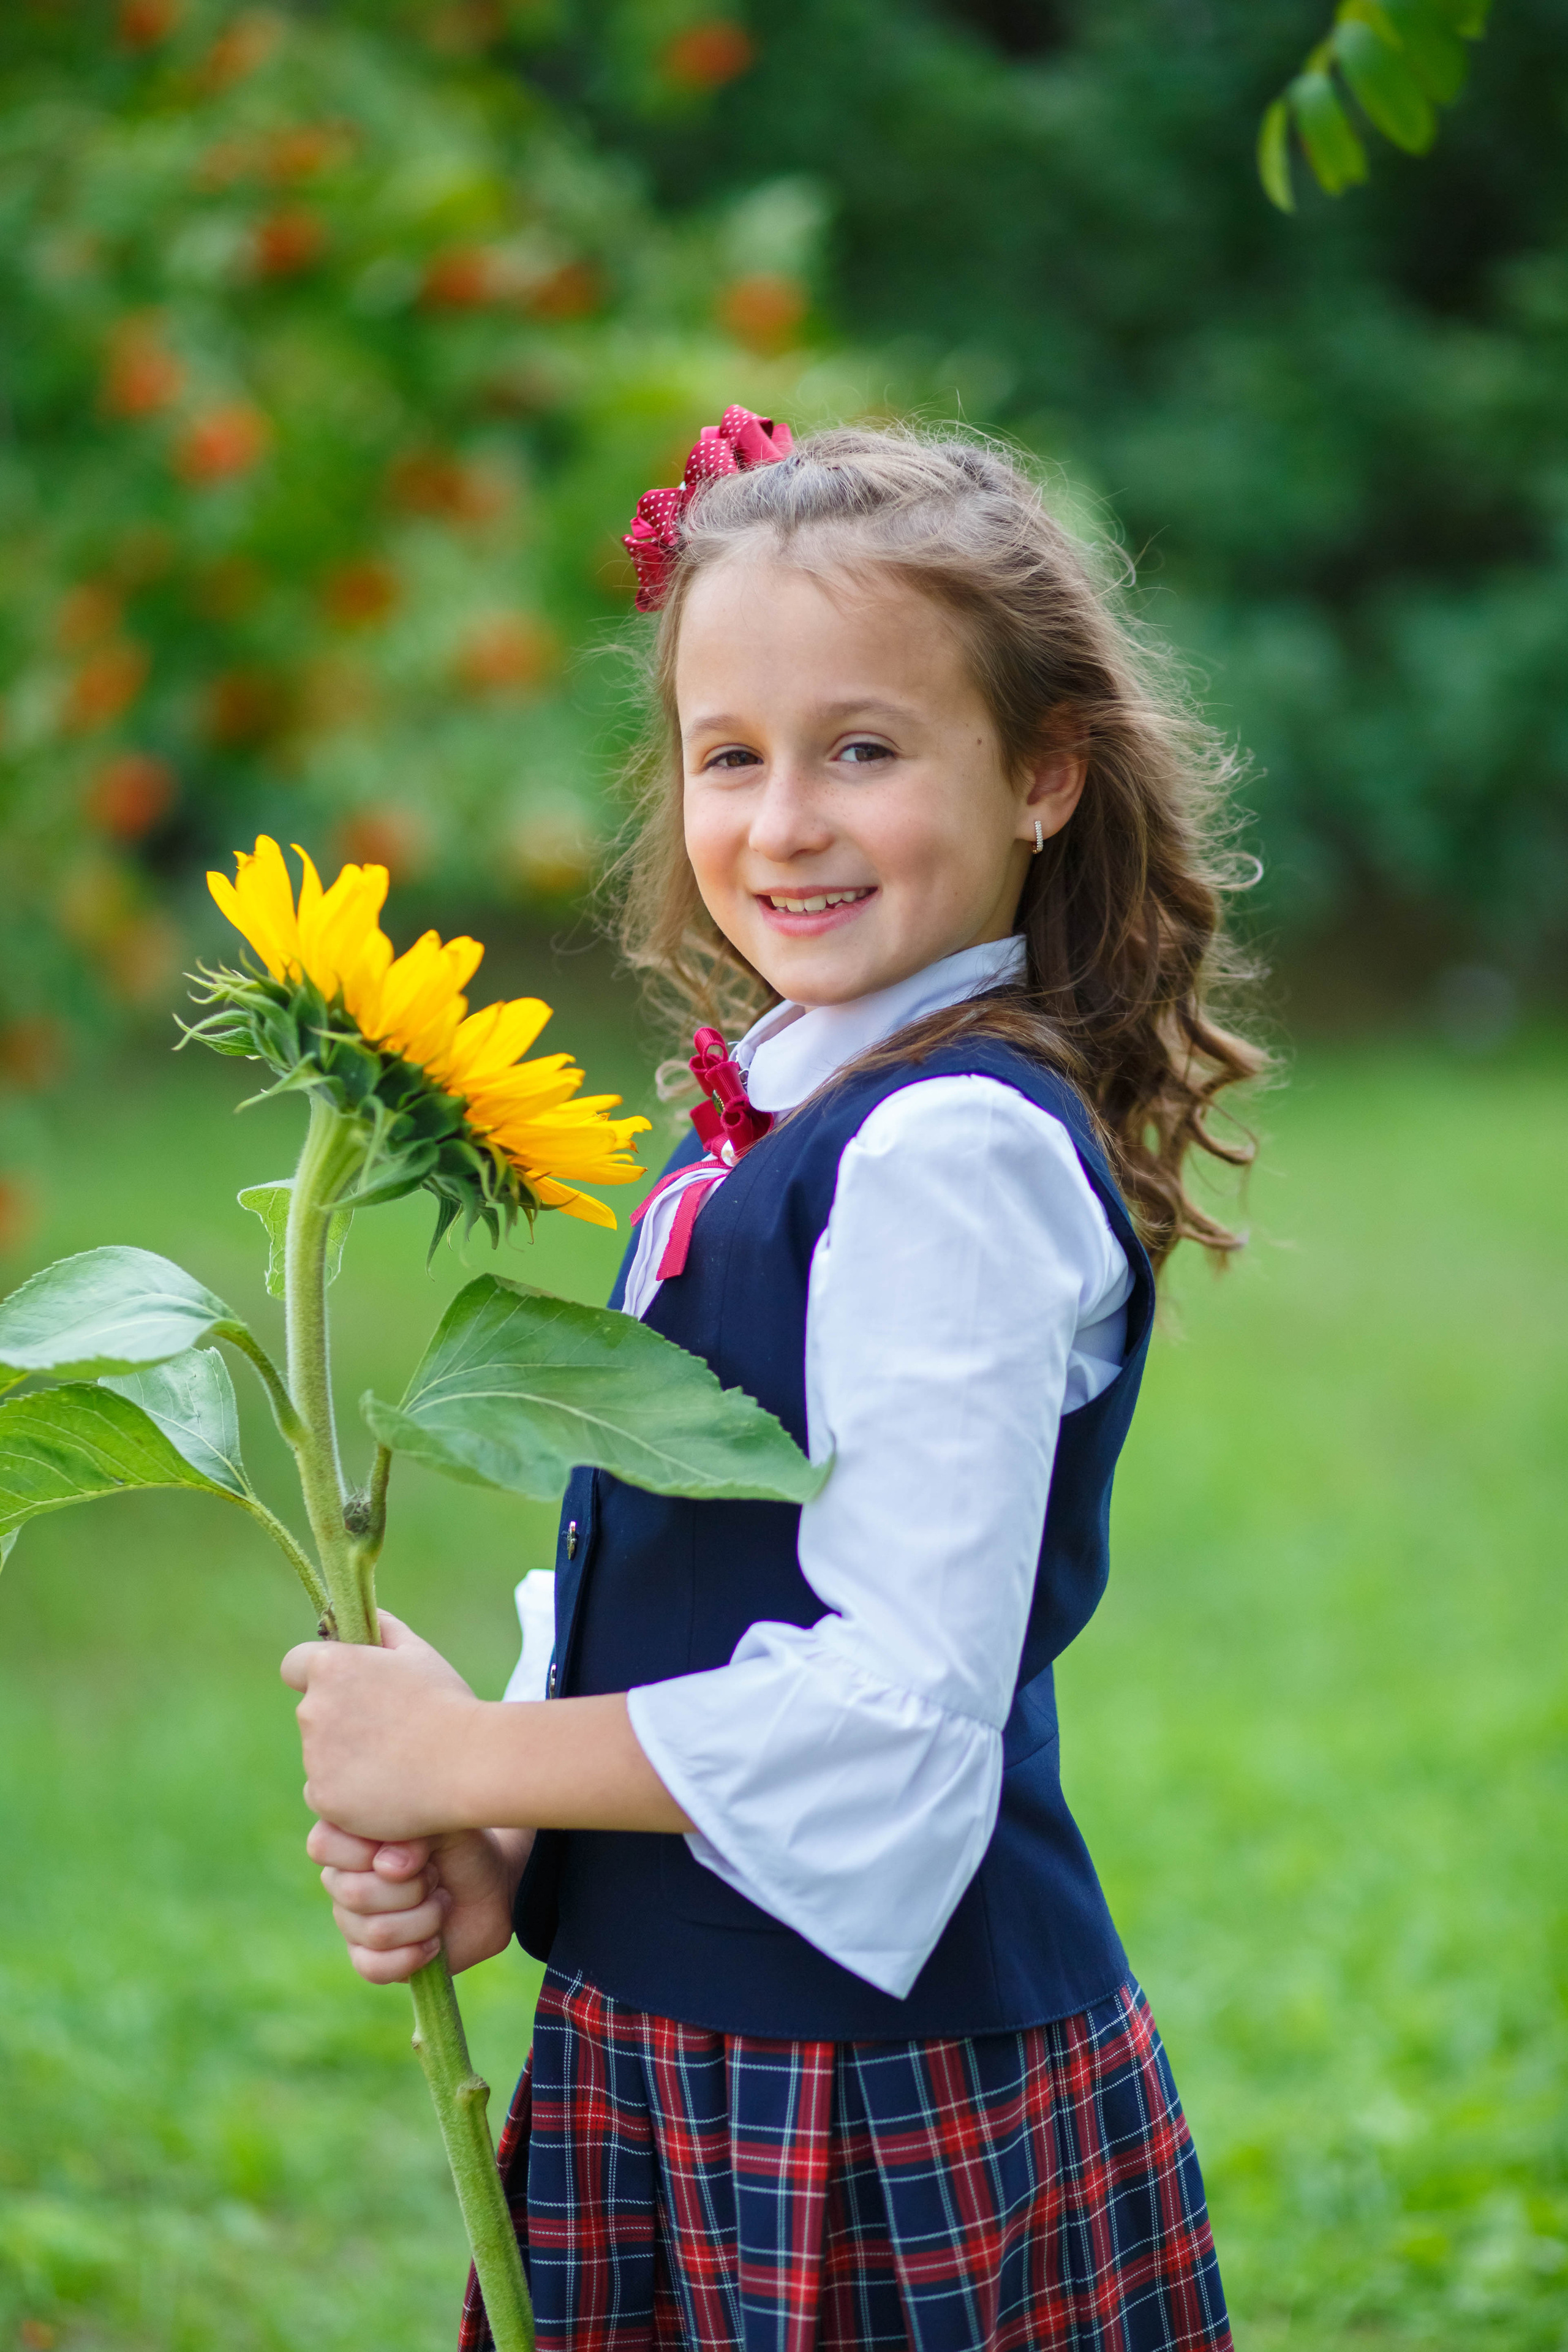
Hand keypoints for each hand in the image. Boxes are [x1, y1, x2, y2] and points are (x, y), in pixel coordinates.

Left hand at [280, 1609, 481, 1840]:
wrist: (468, 1765)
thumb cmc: (446, 1704)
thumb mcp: (419, 1654)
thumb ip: (385, 1629)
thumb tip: (369, 1615)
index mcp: (330, 1667)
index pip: (294, 1665)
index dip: (316, 1674)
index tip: (343, 1687)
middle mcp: (312, 1710)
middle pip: (313, 1714)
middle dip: (339, 1720)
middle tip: (388, 1730)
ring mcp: (315, 1758)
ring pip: (320, 1757)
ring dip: (345, 1758)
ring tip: (396, 1762)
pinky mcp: (323, 1797)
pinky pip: (325, 1795)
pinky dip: (348, 1795)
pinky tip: (388, 1789)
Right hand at [307, 1820, 531, 1982]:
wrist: (489, 1888)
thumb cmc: (460, 1848)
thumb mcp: (444, 1823)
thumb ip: (413, 1831)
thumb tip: (387, 1866)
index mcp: (349, 1839)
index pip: (322, 1846)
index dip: (366, 1849)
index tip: (414, 1847)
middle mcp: (342, 1882)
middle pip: (354, 1893)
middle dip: (413, 1887)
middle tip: (435, 1876)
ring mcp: (352, 1924)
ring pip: (375, 1932)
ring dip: (425, 1918)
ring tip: (442, 1903)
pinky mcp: (370, 1961)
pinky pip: (373, 1968)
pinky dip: (413, 1955)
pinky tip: (435, 1942)